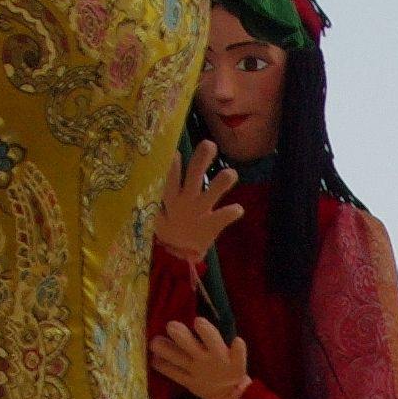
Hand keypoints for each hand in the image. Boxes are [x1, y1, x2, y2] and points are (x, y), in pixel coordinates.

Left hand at [150, 316, 252, 398]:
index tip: (197, 320)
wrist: (227, 397)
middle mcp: (204, 362)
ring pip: (178, 360)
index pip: (212, 340)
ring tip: (154, 342)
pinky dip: (163, 367)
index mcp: (219, 355)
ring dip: (165, 351)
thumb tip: (237, 340)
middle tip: (170, 325)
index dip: (205, 330)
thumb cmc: (232, 373)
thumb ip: (239, 352)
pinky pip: (173, 374)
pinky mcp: (186, 381)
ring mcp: (193, 372)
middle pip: (190, 347)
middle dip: (180, 336)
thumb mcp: (240, 363)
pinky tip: (153, 359)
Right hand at [154, 141, 252, 264]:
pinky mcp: (212, 225)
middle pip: (193, 177)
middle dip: (201, 160)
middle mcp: (186, 202)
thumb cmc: (171, 225)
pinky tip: (238, 209)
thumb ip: (162, 193)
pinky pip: (224, 217)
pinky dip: (232, 213)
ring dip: (221, 183)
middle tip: (210, 144)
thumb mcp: (159, 211)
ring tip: (232, 173)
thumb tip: (160, 167)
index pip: (170, 177)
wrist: (178, 255)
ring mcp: (199, 214)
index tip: (176, 150)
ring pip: (211, 194)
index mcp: (172, 198)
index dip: (173, 164)